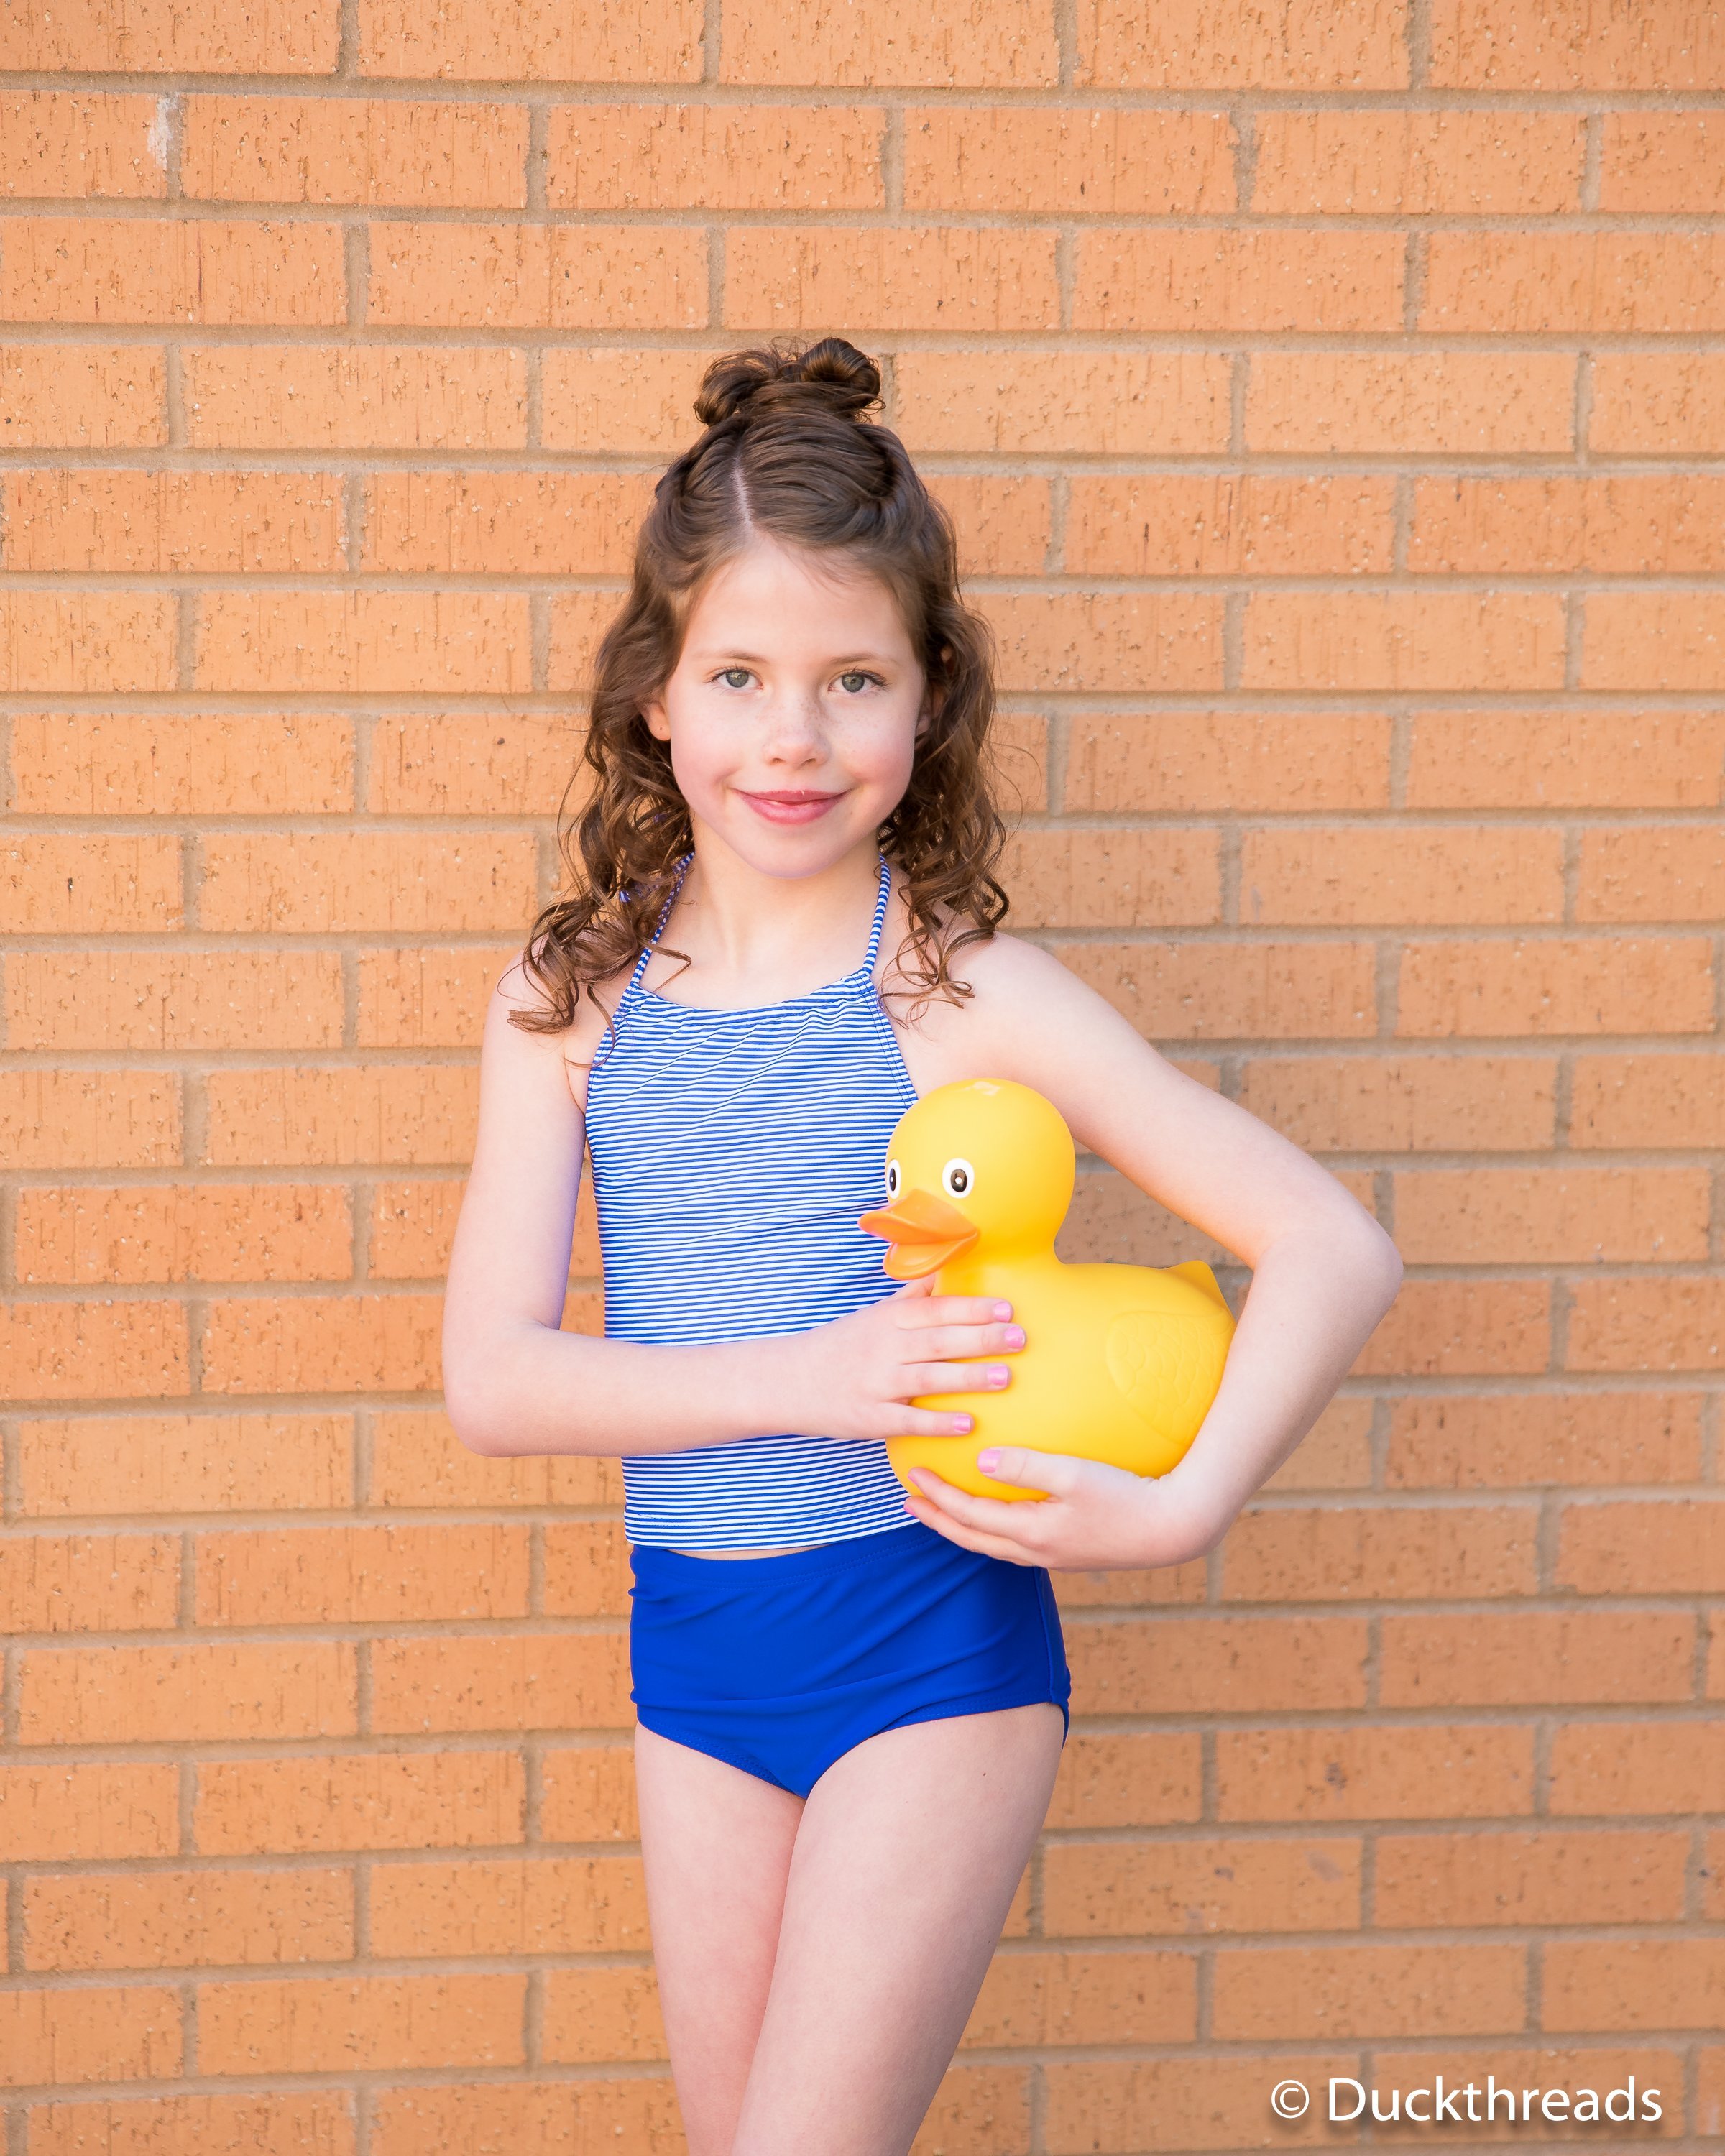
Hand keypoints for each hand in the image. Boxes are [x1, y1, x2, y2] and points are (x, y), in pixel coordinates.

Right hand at [775, 1277, 1025, 1442]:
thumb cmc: (842, 1345)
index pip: (936, 1309)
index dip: (972, 1308)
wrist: (789, 1380)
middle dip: (981, 1338)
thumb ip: (914, 1295)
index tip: (1006, 1309)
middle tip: (1019, 1338)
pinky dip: (938, 1423)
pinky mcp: (870, 1418)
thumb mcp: (875, 1314)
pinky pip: (908, 1420)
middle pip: (939, 1340)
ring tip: (1005, 1376)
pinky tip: (969, 1424)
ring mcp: (876, 1383)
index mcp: (889, 1319)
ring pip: (928, 1378)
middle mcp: (884, 1348)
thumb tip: (948, 1266)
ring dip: (968, 1377)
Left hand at [903, 1447, 1233, 1570]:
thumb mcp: (1075, 1474)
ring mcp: (1053, 1556)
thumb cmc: (1126, 1496)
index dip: (937, 1497)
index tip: (911, 1475)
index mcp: (1031, 1533)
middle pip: (972, 1539)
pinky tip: (1000, 1511)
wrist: (1173, 1528)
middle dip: (938, 1520)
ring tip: (944, 1509)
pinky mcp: (1069, 1551)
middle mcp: (1036, 1551)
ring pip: (992, 1545)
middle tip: (909, 1502)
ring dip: (962, 1527)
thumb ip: (1027, 1466)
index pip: (969, 1516)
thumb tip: (982, 1462)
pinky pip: (1015, 1542)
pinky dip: (992, 1528)